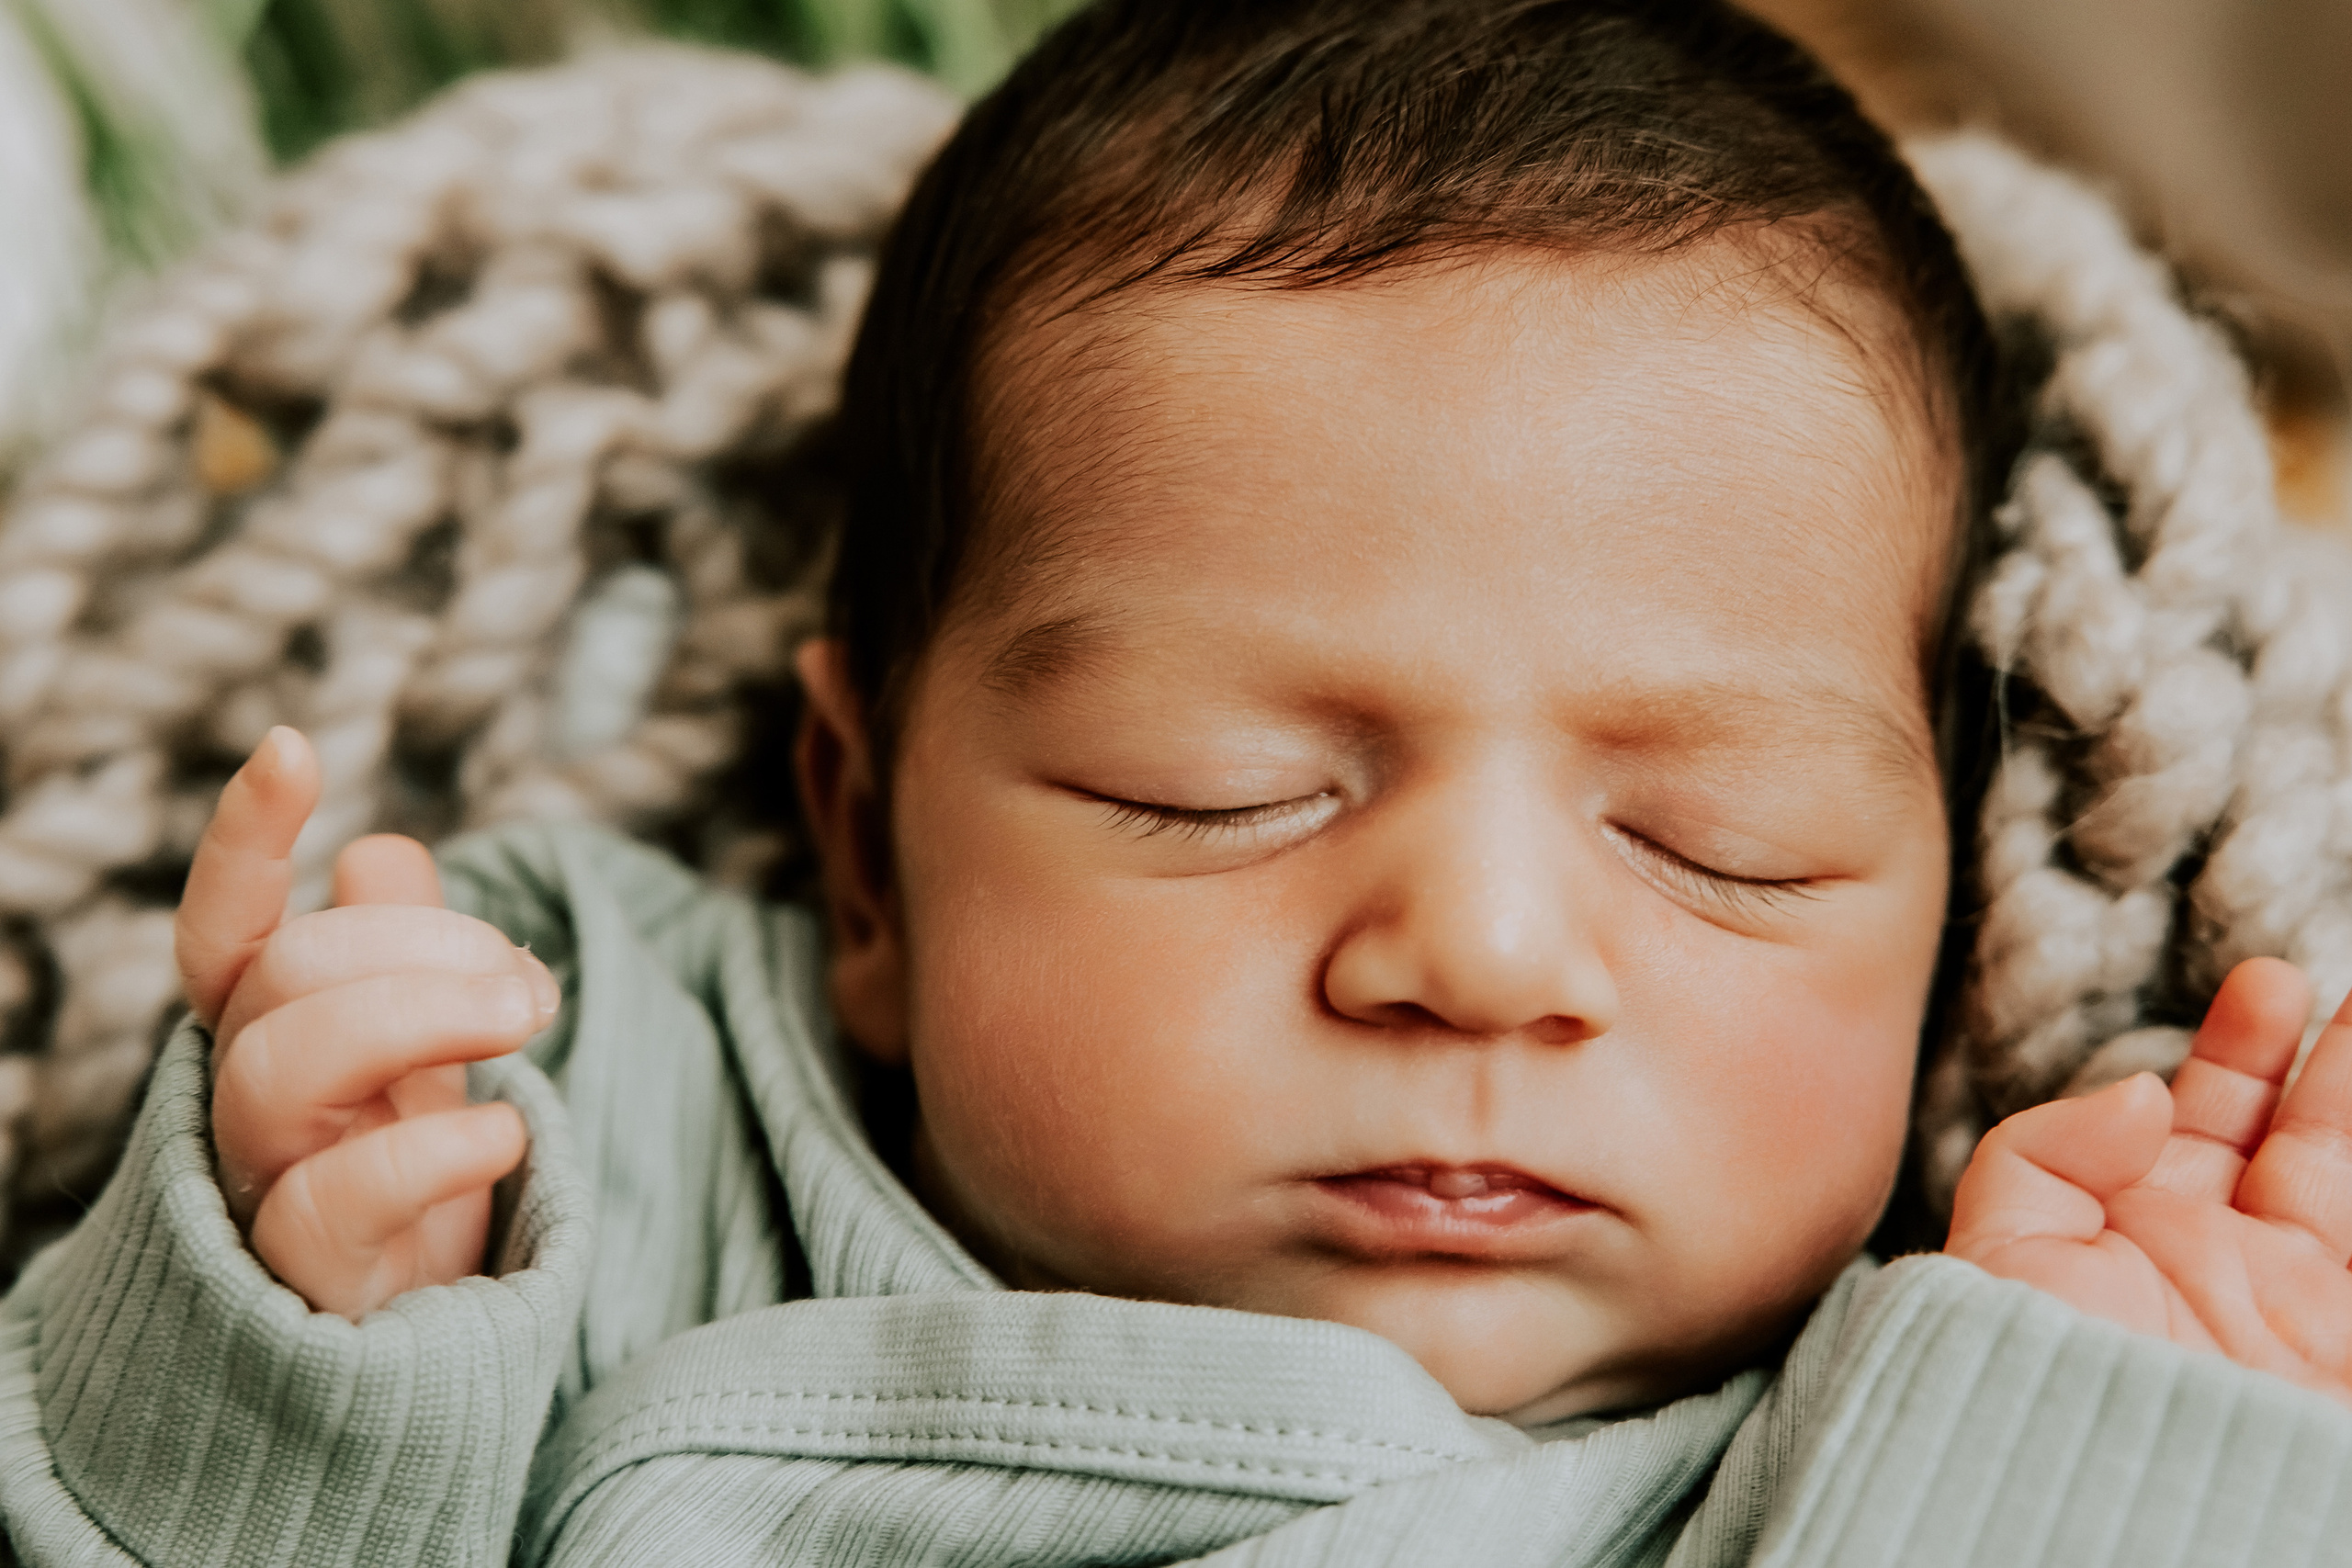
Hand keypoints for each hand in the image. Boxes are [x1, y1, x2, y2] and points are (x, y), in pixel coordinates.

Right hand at [176, 727, 555, 1320]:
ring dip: (419, 1014)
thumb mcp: (426, 1058)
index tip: (295, 745)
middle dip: (415, 946)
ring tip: (528, 1016)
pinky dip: (436, 1147)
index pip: (227, 931)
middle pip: (281, 979)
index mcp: (271, 1038)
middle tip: (524, 982)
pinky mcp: (310, 1281)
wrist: (420, 1355)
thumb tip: (379, 847)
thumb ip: (406, 960)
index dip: (245, 841)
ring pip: (280, 1068)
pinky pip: (332, 1198)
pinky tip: (511, 1128)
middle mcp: (246, 1107)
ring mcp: (264, 1192)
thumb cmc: (415, 1188)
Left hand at [1947, 956, 2351, 1407]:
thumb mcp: (2001, 1259)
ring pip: (2344, 1175)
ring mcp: (2297, 1306)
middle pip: (2286, 1137)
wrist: (2118, 1512)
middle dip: (2311, 1059)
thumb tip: (2144, 1090)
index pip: (2193, 1124)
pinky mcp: (2347, 1342)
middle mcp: (2221, 1266)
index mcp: (2132, 1238)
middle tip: (2320, 980)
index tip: (2264, 984)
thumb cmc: (2040, 1398)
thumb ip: (2045, 1154)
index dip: (2235, 1053)